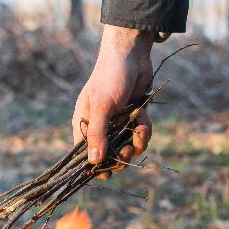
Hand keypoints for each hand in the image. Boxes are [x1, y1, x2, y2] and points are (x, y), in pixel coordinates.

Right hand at [72, 26, 154, 178]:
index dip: (95, 166)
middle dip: (122, 154)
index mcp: (84, 125)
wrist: (132, 55)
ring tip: (140, 126)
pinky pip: (139, 135)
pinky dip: (144, 129)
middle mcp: (100, 127)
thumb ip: (98, 134)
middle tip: (129, 148)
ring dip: (137, 141)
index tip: (107, 173)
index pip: (85, 154)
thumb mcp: (102, 106)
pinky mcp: (132, 117)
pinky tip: (143, 116)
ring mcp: (117, 123)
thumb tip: (93, 162)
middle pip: (109, 155)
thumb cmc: (110, 77)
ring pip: (128, 146)